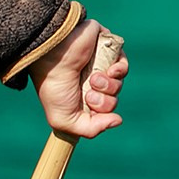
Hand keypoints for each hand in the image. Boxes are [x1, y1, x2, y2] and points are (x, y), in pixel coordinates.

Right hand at [31, 19, 126, 138]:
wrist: (55, 54)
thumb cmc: (55, 85)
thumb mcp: (64, 119)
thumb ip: (91, 129)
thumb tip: (118, 120)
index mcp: (77, 98)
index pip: (101, 114)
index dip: (100, 115)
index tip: (89, 109)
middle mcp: (88, 83)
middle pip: (111, 101)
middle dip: (105, 102)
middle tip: (90, 95)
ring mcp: (98, 66)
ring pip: (118, 84)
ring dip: (110, 86)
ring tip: (94, 79)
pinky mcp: (106, 49)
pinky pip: (123, 66)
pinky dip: (120, 71)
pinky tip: (110, 70)